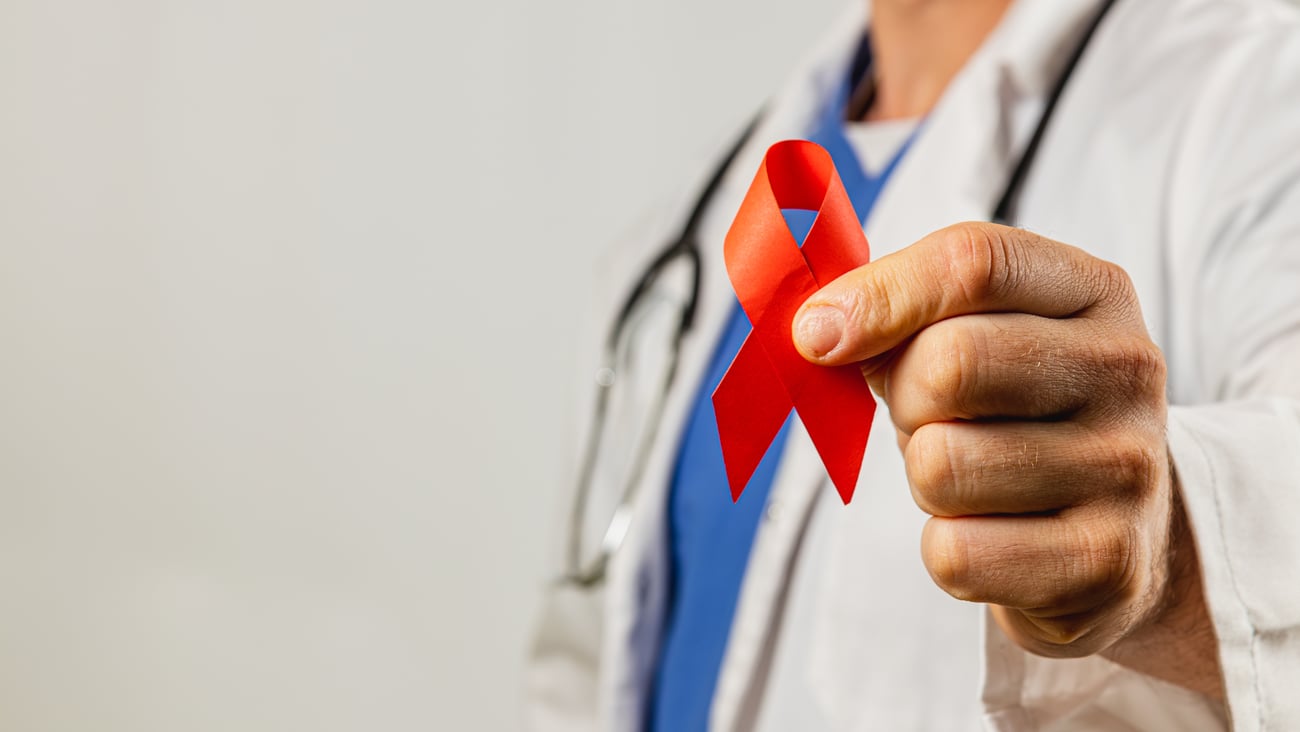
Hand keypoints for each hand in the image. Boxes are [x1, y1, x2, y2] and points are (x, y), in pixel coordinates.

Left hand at [792, 222, 1220, 694]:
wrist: (1116, 536)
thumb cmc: (1011, 415)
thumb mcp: (973, 335)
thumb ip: (899, 311)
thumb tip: (817, 330)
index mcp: (1093, 291)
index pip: (974, 263)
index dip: (879, 295)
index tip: (816, 334)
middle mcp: (1127, 369)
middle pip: (950, 362)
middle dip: (903, 398)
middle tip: (926, 418)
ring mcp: (1128, 467)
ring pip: (940, 465)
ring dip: (924, 480)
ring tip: (969, 477)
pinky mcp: (1108, 562)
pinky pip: (956, 553)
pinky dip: (947, 549)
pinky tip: (993, 535)